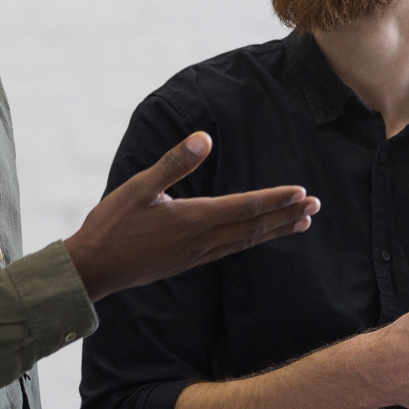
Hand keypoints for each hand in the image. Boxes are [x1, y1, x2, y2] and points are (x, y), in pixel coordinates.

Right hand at [64, 132, 320, 300]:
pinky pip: (231, 250)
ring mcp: (197, 255)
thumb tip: (204, 138)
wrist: (93, 270)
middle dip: (286, 215)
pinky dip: (253, 241)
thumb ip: (174, 163)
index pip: (244, 208)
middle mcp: (201, 241)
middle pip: (254, 227)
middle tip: (316, 206)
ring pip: (246, 242)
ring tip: (302, 222)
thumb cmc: (112, 225)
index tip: (301, 192)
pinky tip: (259, 237)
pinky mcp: (189, 262)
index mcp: (193, 220)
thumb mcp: (139, 187)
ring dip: (276, 230)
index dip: (275, 200)